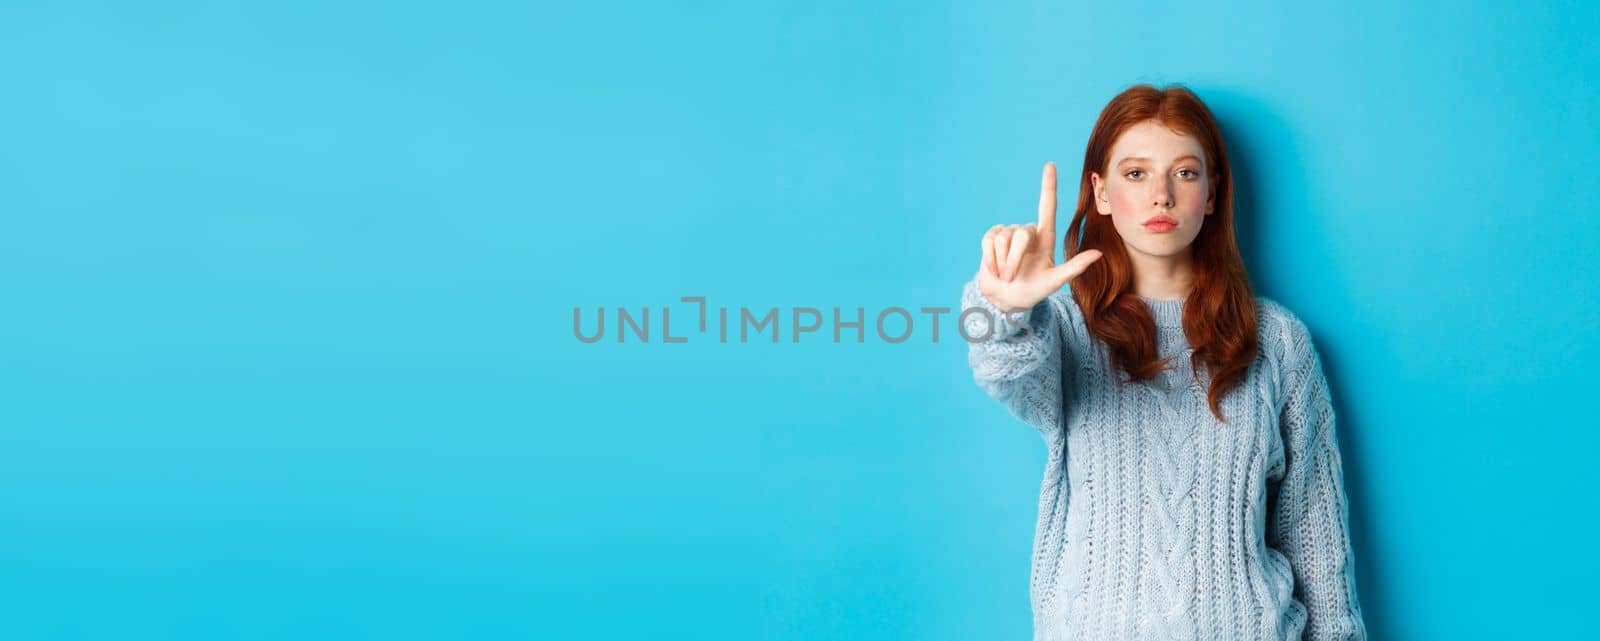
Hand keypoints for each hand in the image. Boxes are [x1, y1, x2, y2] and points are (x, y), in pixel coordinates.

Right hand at [976, 162, 1103, 311]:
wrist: (1005, 301)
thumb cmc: (1032, 291)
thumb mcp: (1054, 282)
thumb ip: (1074, 268)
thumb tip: (1098, 254)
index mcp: (1044, 238)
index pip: (1046, 206)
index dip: (1048, 186)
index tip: (1050, 165)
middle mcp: (1027, 232)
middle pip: (1022, 233)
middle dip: (1014, 258)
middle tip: (1012, 277)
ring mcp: (1007, 234)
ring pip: (1004, 238)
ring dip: (1003, 261)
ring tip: (1005, 275)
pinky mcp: (991, 239)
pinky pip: (990, 241)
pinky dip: (991, 259)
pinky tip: (994, 270)